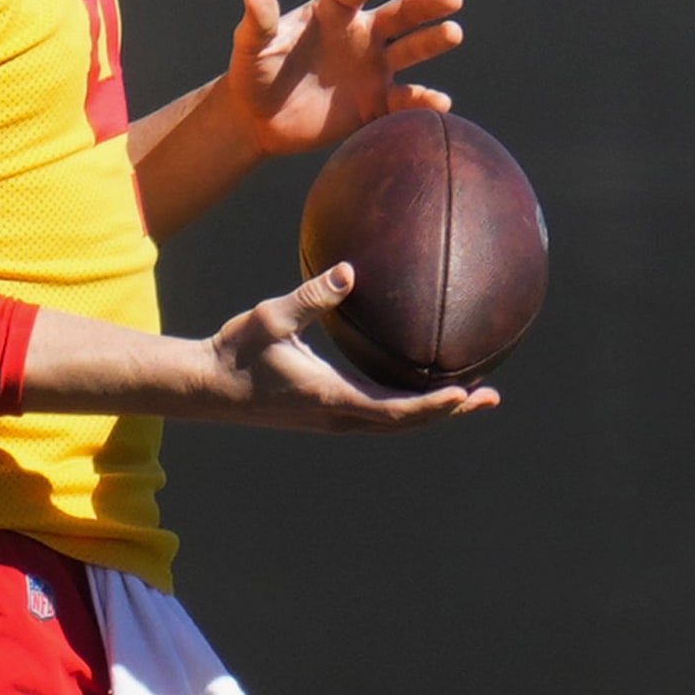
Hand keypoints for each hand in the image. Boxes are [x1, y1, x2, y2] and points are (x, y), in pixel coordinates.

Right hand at [201, 263, 499, 431]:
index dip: (434, 406)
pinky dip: (406, 406)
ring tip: (465, 397)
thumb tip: (349, 270)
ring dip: (431, 412)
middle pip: (406, 423)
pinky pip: (376, 415)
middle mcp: (337, 417)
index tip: (466, 395)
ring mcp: (331, 420)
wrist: (206, 387)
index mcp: (331, 398)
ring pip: (393, 423)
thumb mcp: (273, 317)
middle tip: (489, 396)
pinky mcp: (324, 414)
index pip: (395, 410)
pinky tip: (414, 387)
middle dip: (449, 412)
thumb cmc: (237, 350)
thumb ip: (312, 296)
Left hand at [228, 0, 462, 157]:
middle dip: (426, 4)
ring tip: (453, 33)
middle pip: (399, 15)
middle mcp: (361, 35)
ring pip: (410, 51)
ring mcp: (372, 69)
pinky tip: (440, 103)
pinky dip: (422, 103)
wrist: (259, 119)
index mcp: (333, 13)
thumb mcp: (252, 47)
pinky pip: (403, 102)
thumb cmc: (253, 74)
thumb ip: (258, 23)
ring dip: (432, 42)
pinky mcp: (374, 104)